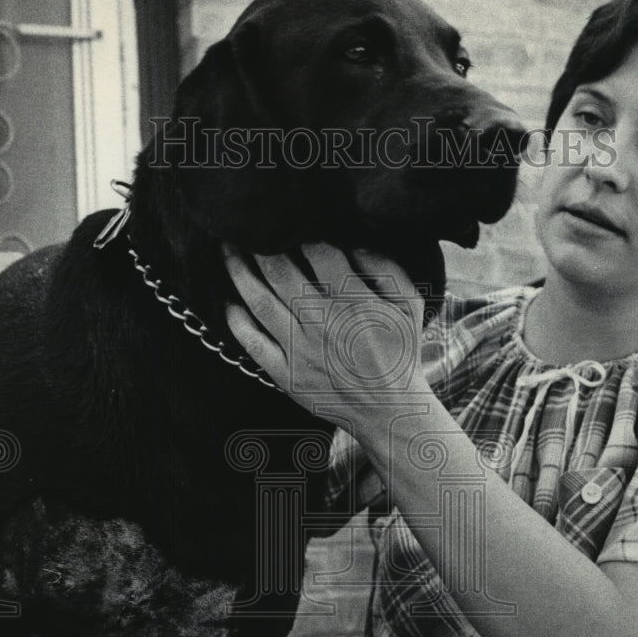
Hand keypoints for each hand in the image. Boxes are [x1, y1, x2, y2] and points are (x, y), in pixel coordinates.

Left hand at [223, 242, 429, 422]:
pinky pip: (253, 343)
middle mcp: (324, 322)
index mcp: (354, 301)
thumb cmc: (400, 352)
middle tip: (246, 227)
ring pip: (260, 302)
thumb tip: (353, 242)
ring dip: (239, 273)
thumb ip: (387, 268)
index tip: (293, 226)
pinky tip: (229, 303)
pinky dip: (237, 321)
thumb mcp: (409, 305)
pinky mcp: (287, 375)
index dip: (303, 234)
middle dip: (259, 244)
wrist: (390, 410)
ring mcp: (301, 350)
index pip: (318, 253)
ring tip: (228, 251)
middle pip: (280, 271)